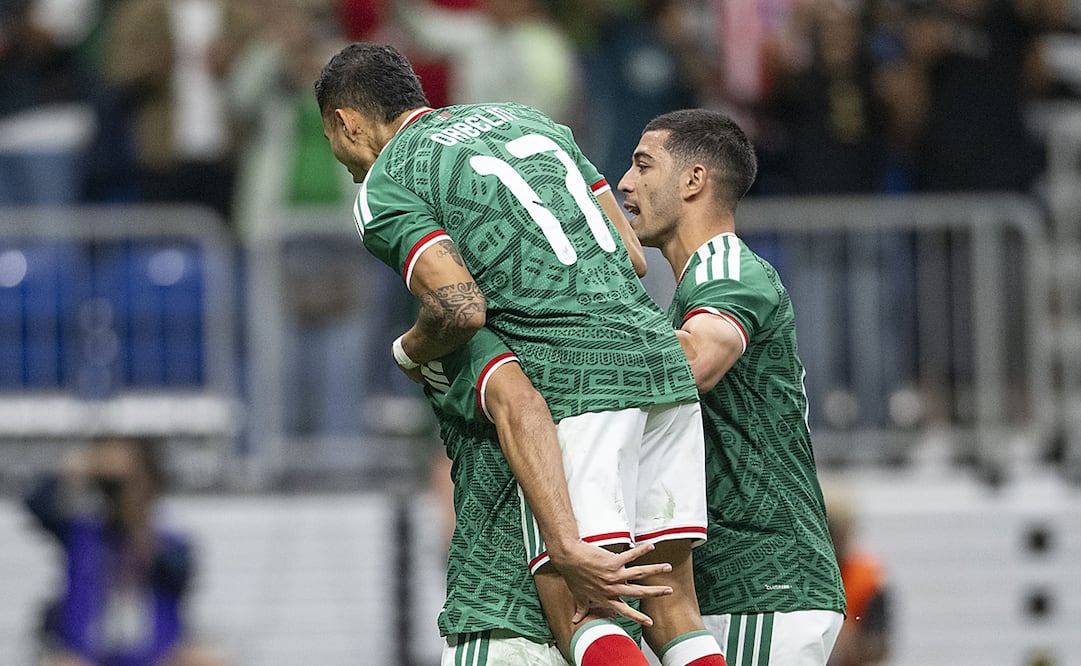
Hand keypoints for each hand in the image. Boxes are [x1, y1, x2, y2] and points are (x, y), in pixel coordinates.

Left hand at [548, 540, 672, 625]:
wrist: (568, 558)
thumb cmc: (573, 576)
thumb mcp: (578, 596)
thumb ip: (581, 609)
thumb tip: (575, 620)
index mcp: (606, 597)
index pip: (625, 610)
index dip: (638, 617)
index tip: (650, 623)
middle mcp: (613, 587)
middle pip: (638, 592)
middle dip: (655, 592)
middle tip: (669, 591)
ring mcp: (614, 574)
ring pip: (639, 573)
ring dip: (655, 570)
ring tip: (667, 568)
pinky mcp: (613, 561)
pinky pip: (630, 555)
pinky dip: (641, 550)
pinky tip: (651, 547)